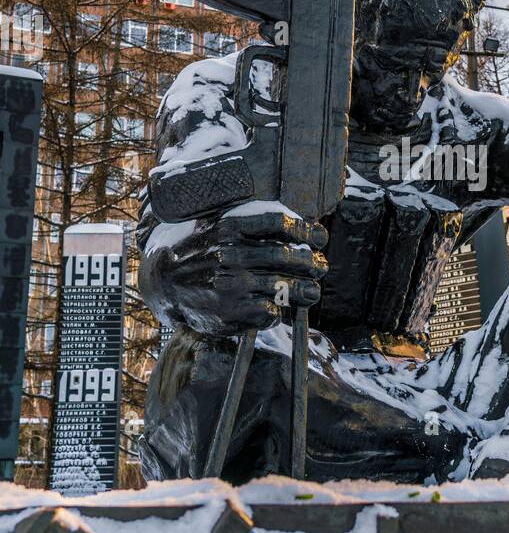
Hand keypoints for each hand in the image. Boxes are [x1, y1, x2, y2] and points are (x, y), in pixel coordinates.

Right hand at [141, 204, 327, 336]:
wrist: (164, 282)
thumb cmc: (201, 250)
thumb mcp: (219, 224)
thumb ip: (254, 221)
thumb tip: (305, 227)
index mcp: (228, 226)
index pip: (279, 222)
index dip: (305, 230)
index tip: (319, 237)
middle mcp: (230, 254)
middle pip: (287, 255)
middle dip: (311, 262)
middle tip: (320, 266)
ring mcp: (231, 284)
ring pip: (285, 287)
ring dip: (306, 290)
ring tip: (311, 290)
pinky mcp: (231, 312)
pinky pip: (270, 311)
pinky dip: (279, 310)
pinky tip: (279, 307)